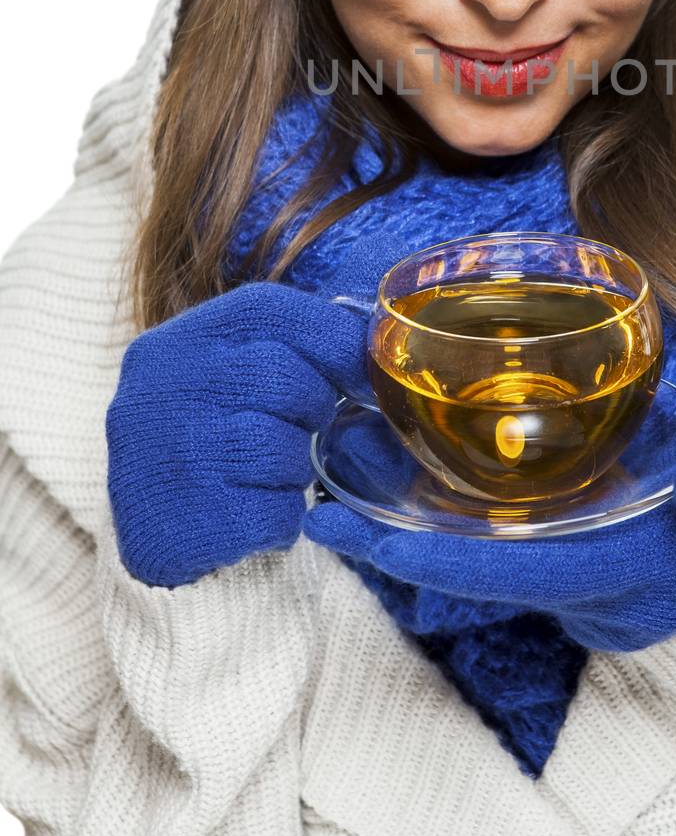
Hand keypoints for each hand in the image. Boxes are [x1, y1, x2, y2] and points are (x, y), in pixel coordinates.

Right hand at [105, 230, 412, 588]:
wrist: (142, 526)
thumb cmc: (204, 434)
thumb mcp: (223, 370)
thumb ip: (285, 343)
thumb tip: (374, 329)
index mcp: (177, 343)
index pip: (269, 309)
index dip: (330, 337)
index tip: (360, 371)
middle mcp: (165, 391)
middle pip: (283, 378)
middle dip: (313, 406)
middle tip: (303, 427)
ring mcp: (173, 458)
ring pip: (282, 449)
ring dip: (295, 467)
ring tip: (268, 473)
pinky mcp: (186, 524)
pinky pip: (275, 512)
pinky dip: (280, 516)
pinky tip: (254, 510)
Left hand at [302, 325, 675, 651]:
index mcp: (616, 561)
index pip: (519, 568)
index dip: (445, 557)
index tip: (374, 536)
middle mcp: (569, 568)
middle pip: (466, 563)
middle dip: (392, 539)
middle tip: (318, 504)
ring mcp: (549, 554)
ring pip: (458, 542)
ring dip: (393, 514)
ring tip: (325, 473)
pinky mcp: (539, 534)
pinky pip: (471, 521)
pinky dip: (423, 494)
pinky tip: (378, 449)